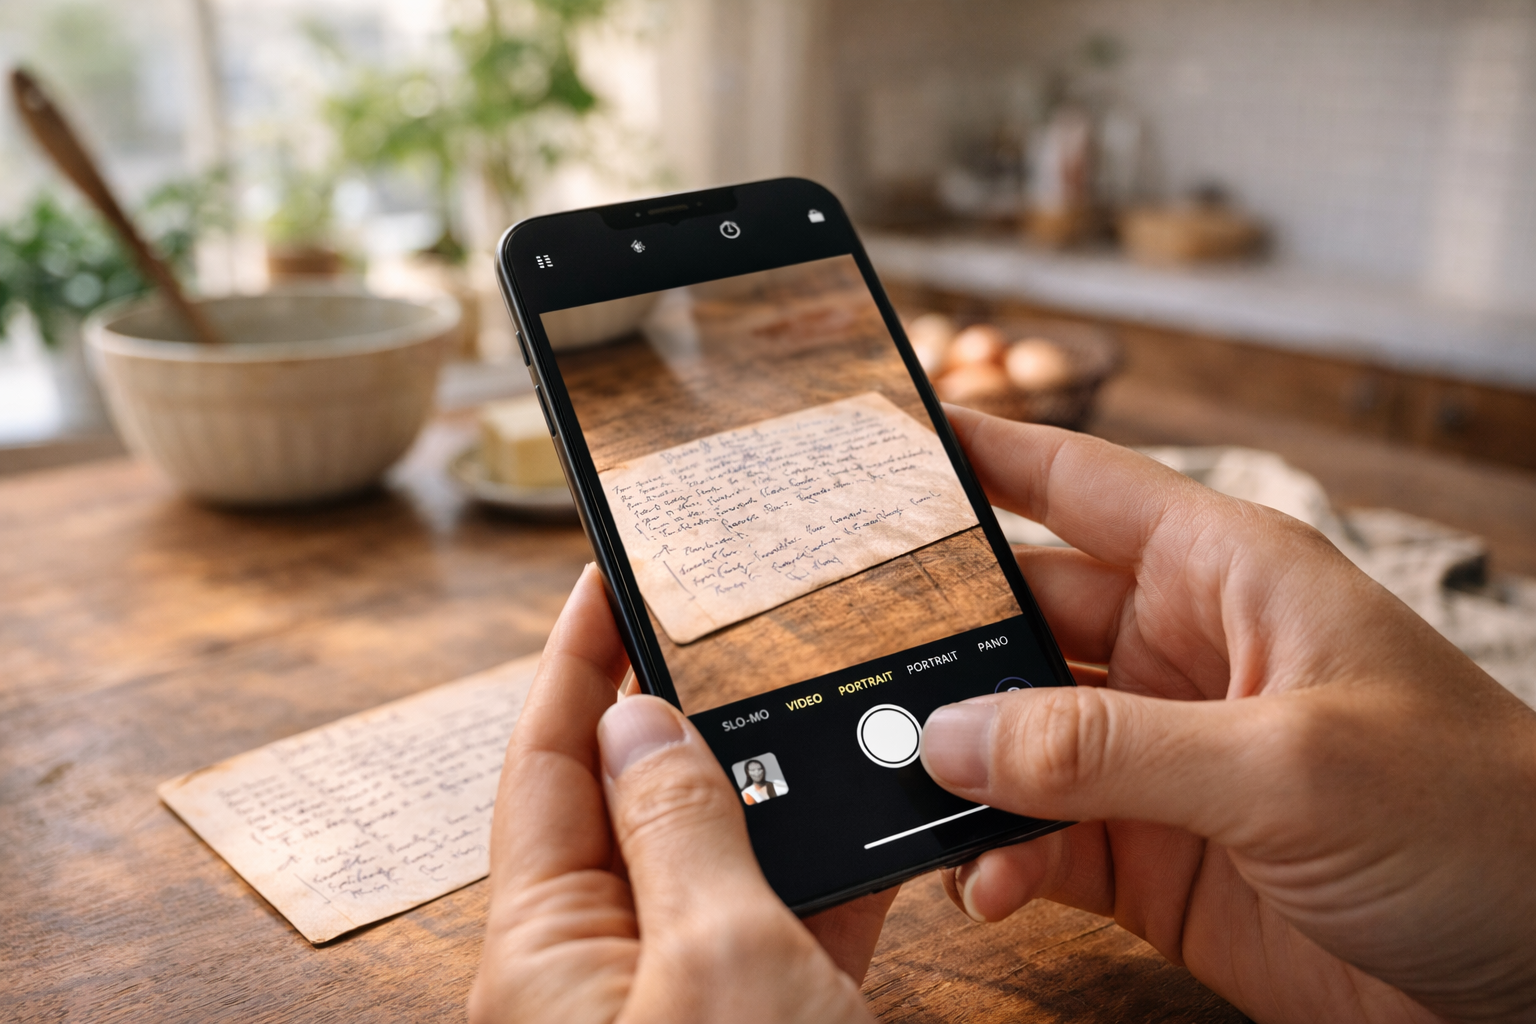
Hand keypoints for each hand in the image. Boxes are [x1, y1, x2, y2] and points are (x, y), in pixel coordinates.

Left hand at [470, 565, 894, 1023]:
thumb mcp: (722, 959)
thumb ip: (680, 831)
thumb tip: (640, 721)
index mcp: (550, 947)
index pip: (547, 766)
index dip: (574, 663)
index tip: (604, 578)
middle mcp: (602, 964)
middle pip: (628, 804)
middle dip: (676, 714)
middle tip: (718, 626)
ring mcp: (681, 996)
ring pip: (715, 860)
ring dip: (765, 790)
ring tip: (807, 710)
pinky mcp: (755, 1017)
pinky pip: (781, 921)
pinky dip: (825, 870)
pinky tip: (871, 824)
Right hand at [922, 406, 1535, 1022]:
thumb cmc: (1478, 819)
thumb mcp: (1286, 763)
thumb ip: (1107, 748)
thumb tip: (954, 739)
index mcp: (1225, 575)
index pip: (1079, 485)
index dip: (983, 452)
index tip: (887, 436)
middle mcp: (1179, 654)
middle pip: (1021, 617)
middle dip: (935, 640)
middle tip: (840, 656)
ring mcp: (1160, 758)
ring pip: (1015, 738)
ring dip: (960, 768)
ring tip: (908, 793)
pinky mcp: (1153, 855)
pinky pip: (1040, 840)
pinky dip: (999, 859)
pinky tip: (983, 881)